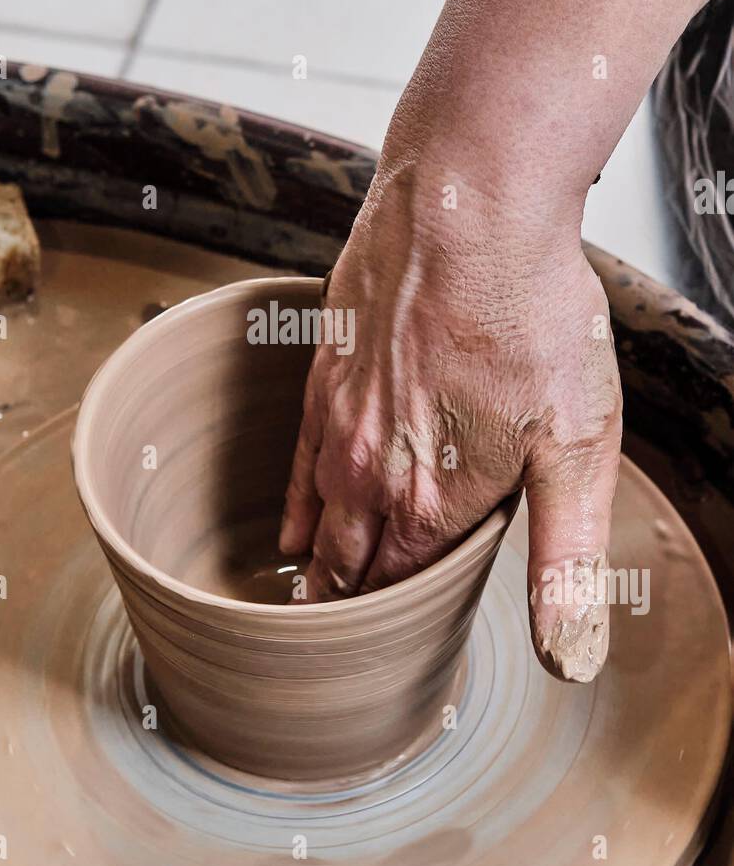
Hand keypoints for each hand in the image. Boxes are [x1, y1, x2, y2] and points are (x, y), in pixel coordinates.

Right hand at [279, 161, 621, 682]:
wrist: (466, 206)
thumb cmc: (531, 314)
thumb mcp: (576, 446)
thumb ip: (565, 558)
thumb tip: (565, 654)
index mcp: (432, 501)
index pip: (394, 589)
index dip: (385, 627)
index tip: (373, 659)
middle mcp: (373, 471)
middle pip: (347, 561)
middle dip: (341, 607)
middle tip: (328, 647)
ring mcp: (341, 421)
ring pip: (319, 514)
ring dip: (315, 562)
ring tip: (305, 602)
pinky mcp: (327, 370)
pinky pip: (297, 457)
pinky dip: (294, 501)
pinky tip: (290, 526)